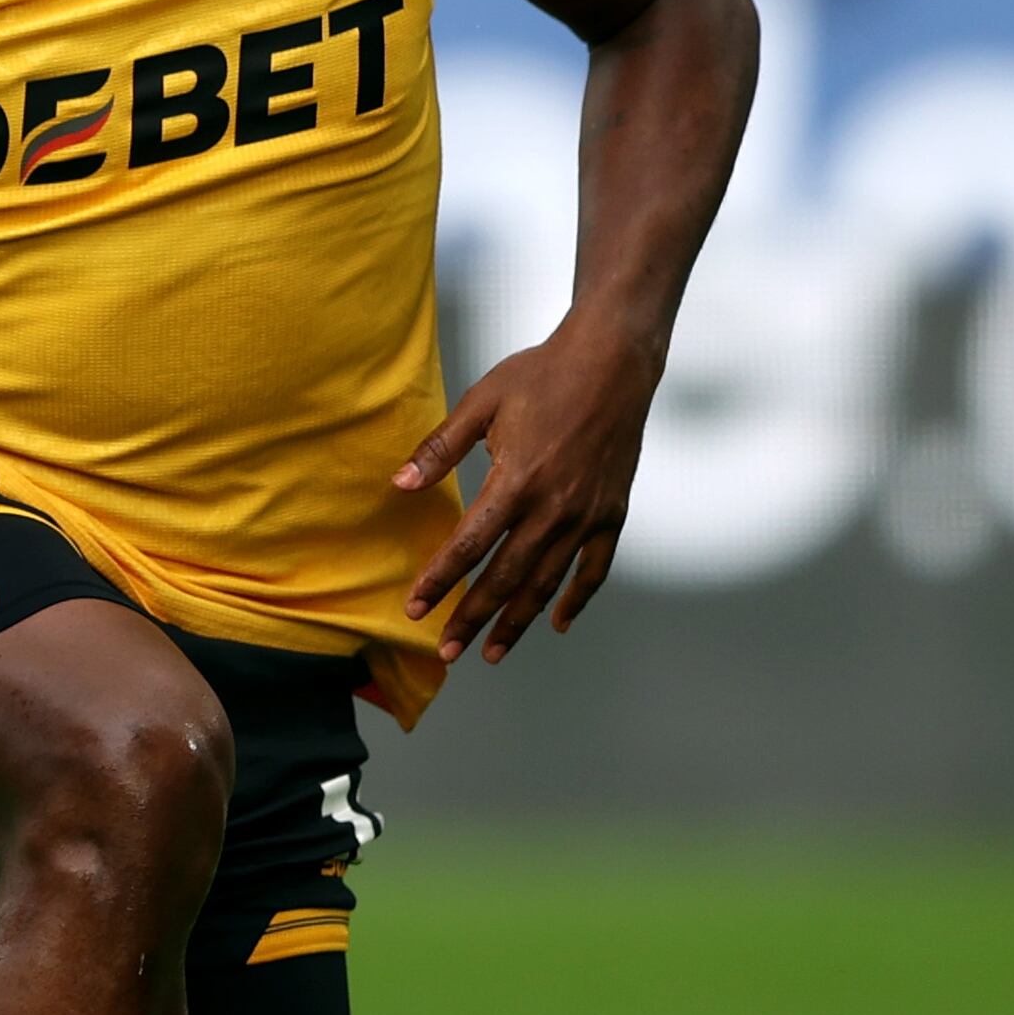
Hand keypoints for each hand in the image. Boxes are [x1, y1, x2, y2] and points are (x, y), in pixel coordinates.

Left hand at [395, 320, 659, 665]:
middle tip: (446, 651)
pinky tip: (556, 623)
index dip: (439, 581)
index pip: (468, 546)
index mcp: (515, 480)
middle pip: (504, 577)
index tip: (415, 609)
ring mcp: (586, 515)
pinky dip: (576, 599)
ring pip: (546, 583)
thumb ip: (440, 448)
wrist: (613, 362)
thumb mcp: (482, 402)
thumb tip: (400, 485)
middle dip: (472, 618)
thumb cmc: (543, 375)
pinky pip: (594, 569)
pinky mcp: (612, 514)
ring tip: (491, 652)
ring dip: (517, 622)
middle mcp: (552, 508)